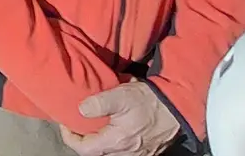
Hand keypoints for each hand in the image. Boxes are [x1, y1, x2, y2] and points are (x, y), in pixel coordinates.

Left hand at [59, 82, 179, 155]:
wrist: (178, 107)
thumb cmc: (149, 101)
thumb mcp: (120, 95)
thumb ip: (98, 103)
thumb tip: (80, 109)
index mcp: (116, 142)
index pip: (83, 149)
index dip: (70, 137)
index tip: (66, 123)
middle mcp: (125, 153)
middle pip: (96, 152)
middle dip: (84, 139)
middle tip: (78, 123)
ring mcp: (137, 154)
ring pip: (109, 152)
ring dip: (99, 141)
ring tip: (95, 125)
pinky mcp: (146, 152)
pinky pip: (123, 151)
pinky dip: (114, 142)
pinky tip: (114, 128)